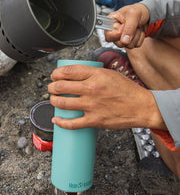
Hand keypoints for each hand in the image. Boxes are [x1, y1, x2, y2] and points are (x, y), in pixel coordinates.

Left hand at [48, 65, 165, 129]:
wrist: (142, 107)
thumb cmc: (128, 90)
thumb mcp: (111, 74)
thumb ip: (93, 73)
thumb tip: (77, 75)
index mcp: (96, 75)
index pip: (68, 71)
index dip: (56, 73)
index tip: (54, 76)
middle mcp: (91, 89)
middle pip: (61, 86)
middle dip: (51, 87)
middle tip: (51, 88)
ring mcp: (92, 105)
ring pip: (63, 103)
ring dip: (53, 101)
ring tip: (54, 100)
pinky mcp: (94, 120)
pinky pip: (72, 123)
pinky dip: (61, 122)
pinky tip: (56, 120)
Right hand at [105, 3, 149, 48]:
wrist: (146, 13)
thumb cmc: (137, 10)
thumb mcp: (133, 15)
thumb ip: (129, 27)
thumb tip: (124, 41)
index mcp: (111, 23)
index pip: (108, 36)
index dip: (116, 34)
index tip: (123, 26)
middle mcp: (115, 32)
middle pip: (118, 43)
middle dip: (128, 36)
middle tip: (132, 25)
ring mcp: (122, 38)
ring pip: (128, 45)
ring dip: (135, 36)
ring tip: (136, 27)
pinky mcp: (129, 41)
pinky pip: (135, 45)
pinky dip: (140, 38)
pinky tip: (139, 31)